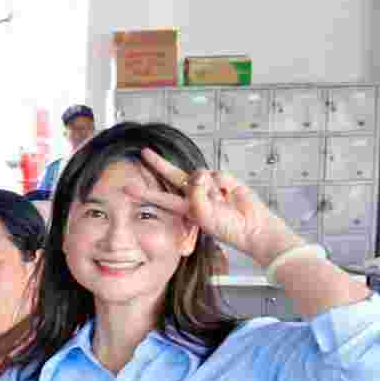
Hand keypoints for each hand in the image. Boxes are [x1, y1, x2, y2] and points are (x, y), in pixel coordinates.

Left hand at [136, 147, 290, 264]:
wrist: (253, 227)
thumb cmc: (229, 228)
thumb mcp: (204, 216)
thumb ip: (196, 194)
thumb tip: (197, 173)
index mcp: (186, 208)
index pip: (160, 198)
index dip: (144, 193)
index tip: (126, 188)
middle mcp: (194, 195)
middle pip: (173, 175)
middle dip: (159, 164)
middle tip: (144, 153)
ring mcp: (209, 186)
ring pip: (199, 175)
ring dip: (207, 186)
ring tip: (220, 201)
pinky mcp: (224, 179)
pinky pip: (217, 174)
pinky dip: (223, 183)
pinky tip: (229, 193)